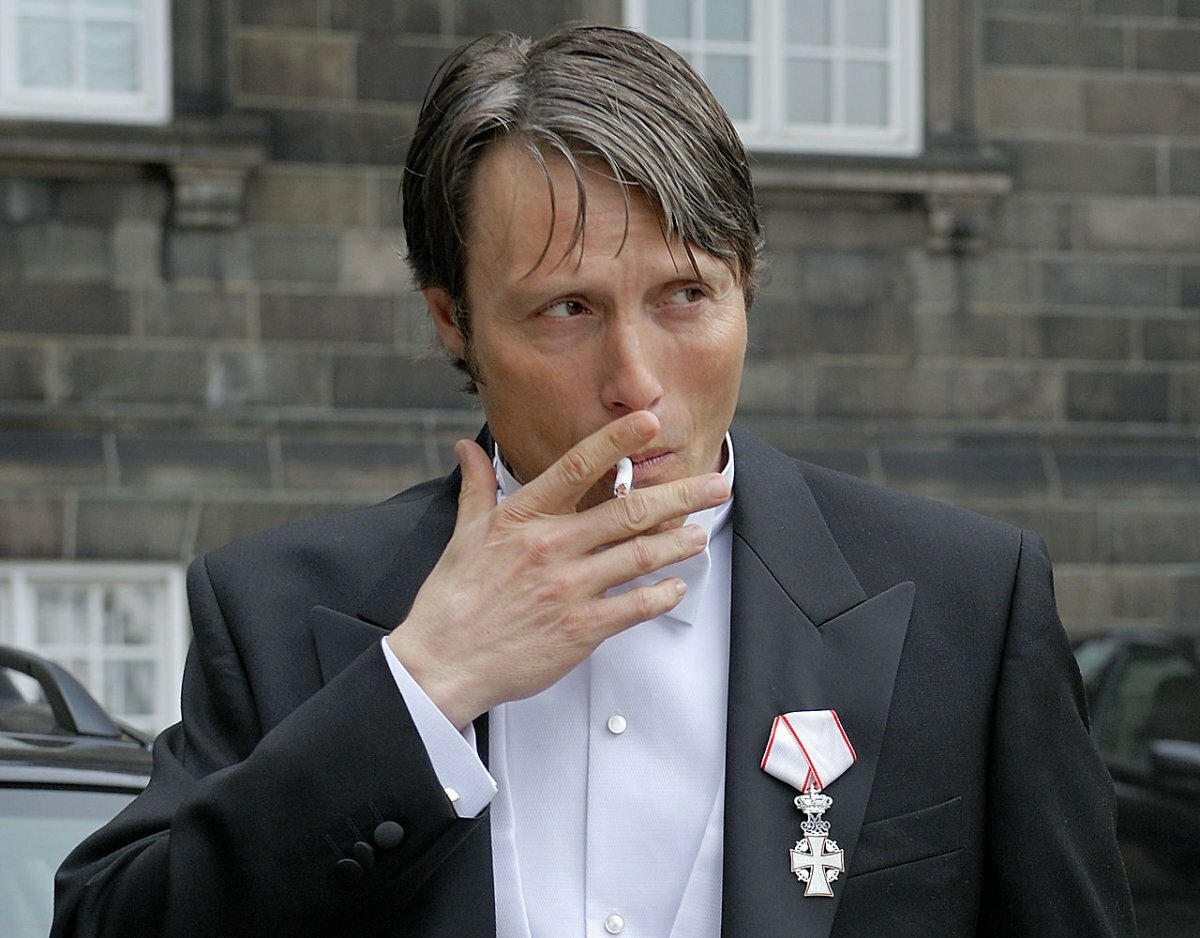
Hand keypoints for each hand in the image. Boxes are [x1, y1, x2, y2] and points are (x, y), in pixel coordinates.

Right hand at [386, 411, 730, 728]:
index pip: (575, 467)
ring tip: (701, 532)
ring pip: (640, 555)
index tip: (647, 421)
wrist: (442, 663)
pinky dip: (661, 595)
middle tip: (716, 483)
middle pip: (629, 511)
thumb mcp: (463, 535)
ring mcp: (568, 588)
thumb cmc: (452, 601)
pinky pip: (634, 606)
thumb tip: (468, 448)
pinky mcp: (580, 629)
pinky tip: (676, 587)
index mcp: (522, 518)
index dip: (615, 441)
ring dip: (679, 542)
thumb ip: (477, 487)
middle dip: (681, 495)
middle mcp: (551, 547)